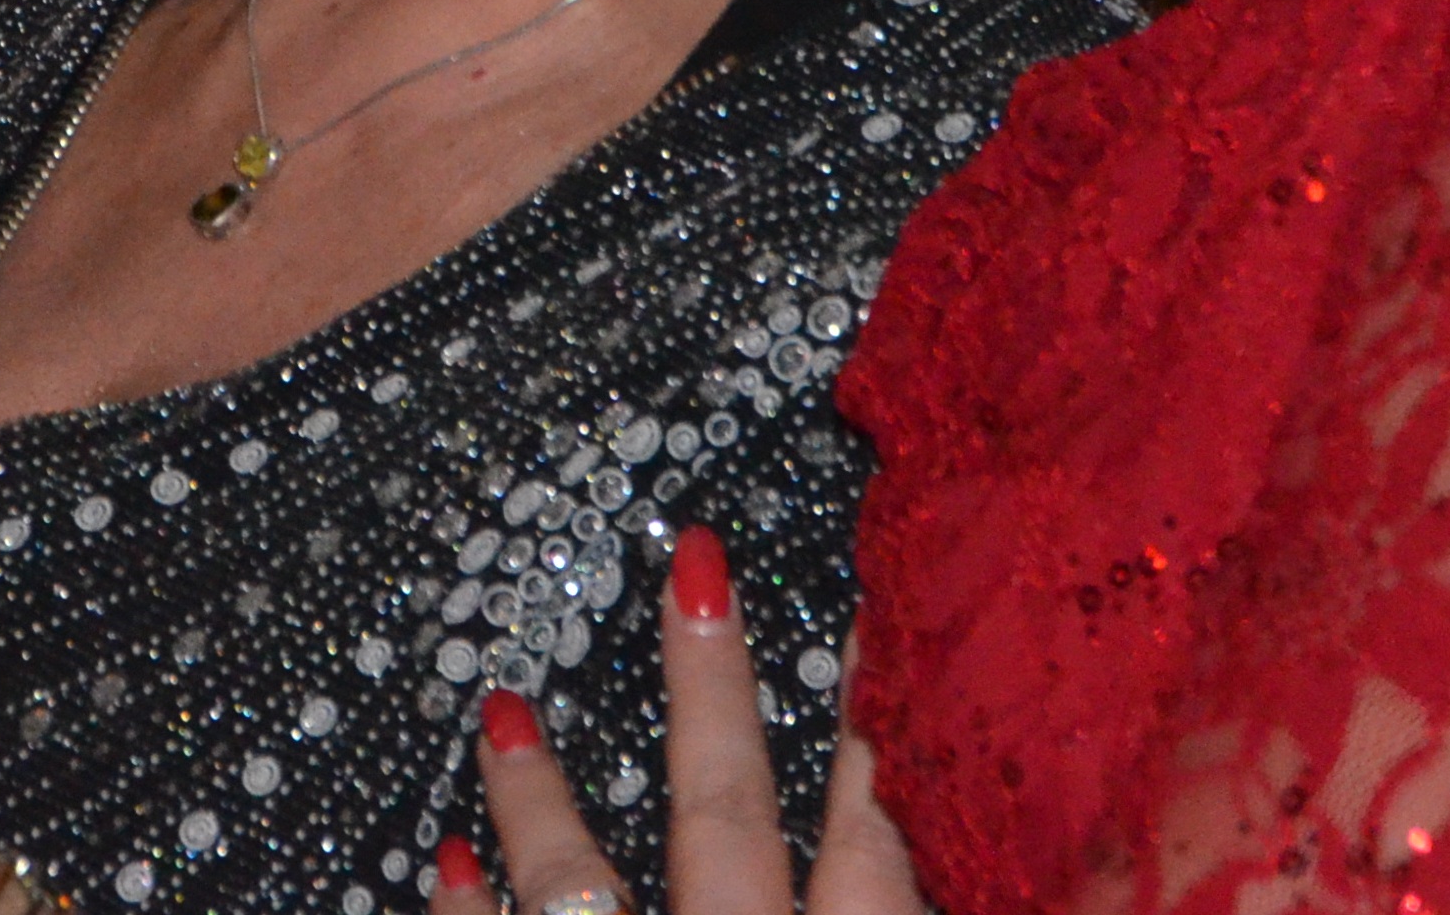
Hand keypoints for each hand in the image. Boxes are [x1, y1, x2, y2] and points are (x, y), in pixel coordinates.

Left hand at [429, 529, 925, 914]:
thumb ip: (965, 907)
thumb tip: (1004, 871)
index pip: (876, 842)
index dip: (870, 732)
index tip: (873, 622)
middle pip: (725, 817)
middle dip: (711, 691)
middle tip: (693, 570)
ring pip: (580, 884)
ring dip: (539, 799)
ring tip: (502, 714)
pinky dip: (465, 910)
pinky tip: (445, 859)